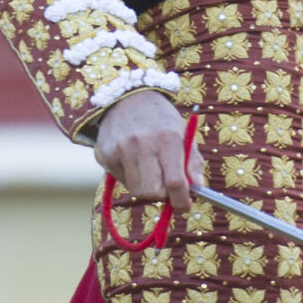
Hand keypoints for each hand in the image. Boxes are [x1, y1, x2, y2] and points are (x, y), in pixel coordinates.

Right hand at [96, 88, 202, 217]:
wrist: (128, 97)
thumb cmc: (162, 121)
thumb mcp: (183, 134)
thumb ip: (192, 163)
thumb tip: (196, 190)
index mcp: (168, 138)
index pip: (175, 182)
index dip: (182, 200)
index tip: (185, 205)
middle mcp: (143, 144)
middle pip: (154, 192)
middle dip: (163, 194)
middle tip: (166, 185)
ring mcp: (122, 149)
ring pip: (137, 191)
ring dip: (148, 188)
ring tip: (151, 172)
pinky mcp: (106, 154)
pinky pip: (123, 182)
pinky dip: (132, 179)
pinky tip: (135, 162)